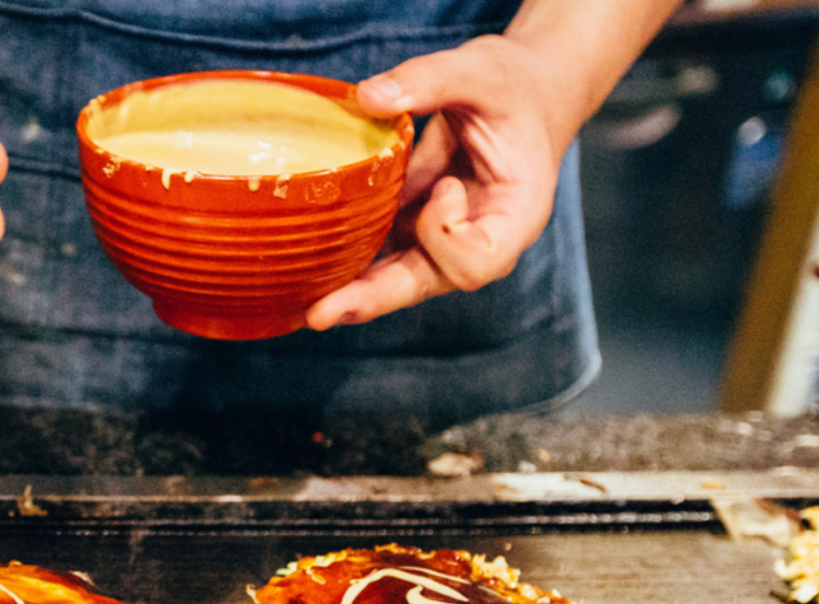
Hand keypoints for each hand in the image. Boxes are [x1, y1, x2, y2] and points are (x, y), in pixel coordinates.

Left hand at [302, 35, 567, 330]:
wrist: (518, 94)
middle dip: (374, 297)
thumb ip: (429, 80)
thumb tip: (367, 97)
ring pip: (397, 278)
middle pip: (425, 283)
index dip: (447, 233)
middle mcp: (480, 240)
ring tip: (305, 307)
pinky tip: (308, 268)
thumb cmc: (512, 86)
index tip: (442, 186)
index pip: (479, 259)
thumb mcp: (481, 70)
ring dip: (353, 290)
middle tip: (322, 313)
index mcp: (516, 215)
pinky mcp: (414, 227)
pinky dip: (349, 259)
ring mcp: (444, 240)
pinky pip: (380, 252)